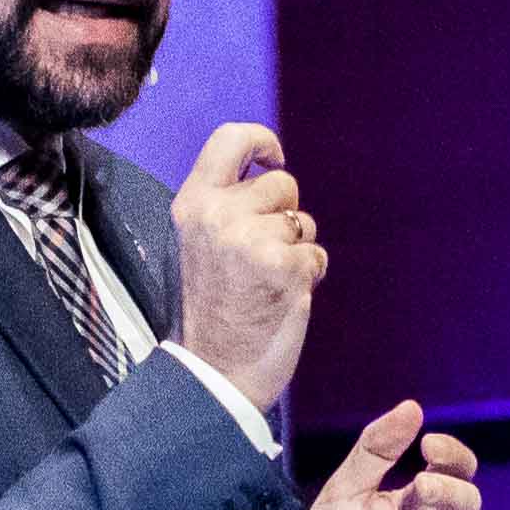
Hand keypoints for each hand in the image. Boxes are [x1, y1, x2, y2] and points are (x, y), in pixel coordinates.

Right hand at [172, 121, 320, 413]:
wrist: (214, 371)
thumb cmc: (213, 310)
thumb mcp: (202, 244)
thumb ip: (228, 206)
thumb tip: (272, 172)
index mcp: (193, 205)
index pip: (230, 138)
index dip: (262, 140)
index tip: (275, 158)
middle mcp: (218, 215)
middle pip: (281, 183)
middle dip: (284, 214)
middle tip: (262, 256)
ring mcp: (251, 240)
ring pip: (302, 221)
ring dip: (298, 248)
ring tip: (270, 281)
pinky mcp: (283, 266)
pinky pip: (316, 253)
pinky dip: (310, 274)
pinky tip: (284, 297)